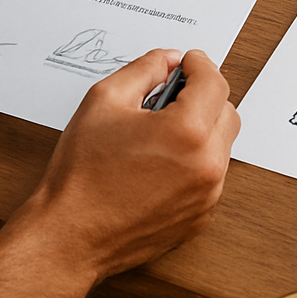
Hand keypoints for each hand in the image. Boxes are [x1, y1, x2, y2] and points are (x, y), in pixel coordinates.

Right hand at [0, 49, 238, 297]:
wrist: (69, 237)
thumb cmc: (82, 175)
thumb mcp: (104, 100)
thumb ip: (143, 70)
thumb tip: (168, 60)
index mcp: (187, 132)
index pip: (214, 82)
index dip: (199, 64)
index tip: (187, 61)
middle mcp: (206, 165)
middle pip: (226, 111)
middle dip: (204, 95)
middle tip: (172, 93)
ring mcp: (207, 195)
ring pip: (221, 144)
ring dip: (201, 128)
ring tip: (160, 130)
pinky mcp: (200, 217)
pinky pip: (210, 175)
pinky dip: (195, 160)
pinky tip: (160, 160)